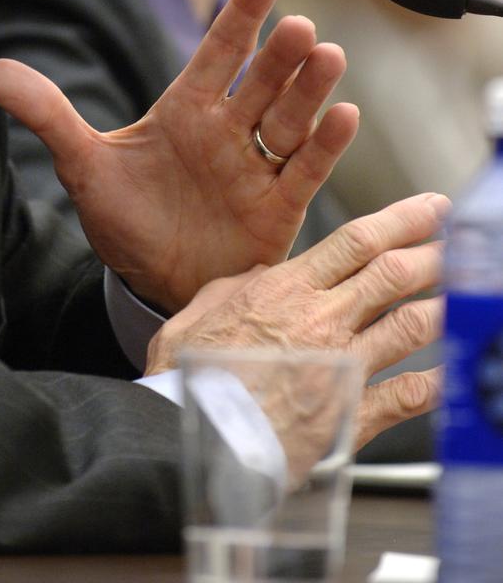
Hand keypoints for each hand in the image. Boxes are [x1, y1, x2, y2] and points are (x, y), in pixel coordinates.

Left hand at [0, 0, 358, 311]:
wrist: (152, 284)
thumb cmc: (126, 219)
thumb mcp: (82, 164)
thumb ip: (47, 114)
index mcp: (186, 109)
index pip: (220, 50)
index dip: (243, 12)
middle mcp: (228, 130)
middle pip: (262, 82)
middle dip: (281, 55)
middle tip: (299, 26)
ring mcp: (256, 167)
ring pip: (290, 120)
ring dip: (310, 90)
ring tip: (327, 56)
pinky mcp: (278, 210)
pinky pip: (305, 173)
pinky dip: (326, 146)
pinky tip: (345, 117)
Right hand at [146, 192, 447, 460]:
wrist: (194, 439)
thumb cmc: (187, 380)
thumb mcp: (196, 313)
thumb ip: (232, 288)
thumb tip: (257, 275)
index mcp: (284, 290)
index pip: (356, 241)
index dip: (402, 220)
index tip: (430, 209)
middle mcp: (320, 320)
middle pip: (392, 274)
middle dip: (432, 253)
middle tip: (455, 242)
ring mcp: (340, 367)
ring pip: (408, 325)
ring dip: (442, 306)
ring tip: (461, 295)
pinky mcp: (349, 415)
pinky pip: (406, 394)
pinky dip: (435, 382)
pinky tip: (450, 374)